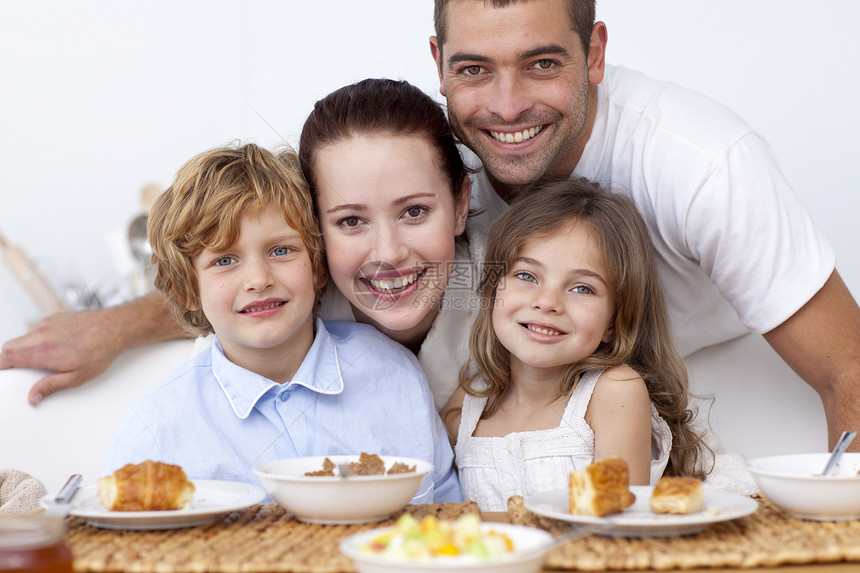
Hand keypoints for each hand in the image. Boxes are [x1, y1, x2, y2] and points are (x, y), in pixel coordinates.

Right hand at [0, 309, 123, 405]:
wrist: (115, 327)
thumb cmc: (100, 351)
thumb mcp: (77, 377)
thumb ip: (51, 386)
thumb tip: (33, 397)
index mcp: (42, 351)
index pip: (6, 356)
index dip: (0, 365)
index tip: (2, 373)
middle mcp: (41, 334)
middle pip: (10, 346)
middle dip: (8, 359)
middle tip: (17, 370)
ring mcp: (48, 324)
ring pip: (24, 337)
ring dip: (24, 348)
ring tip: (42, 360)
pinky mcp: (55, 318)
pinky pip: (37, 330)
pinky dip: (37, 339)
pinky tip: (54, 347)